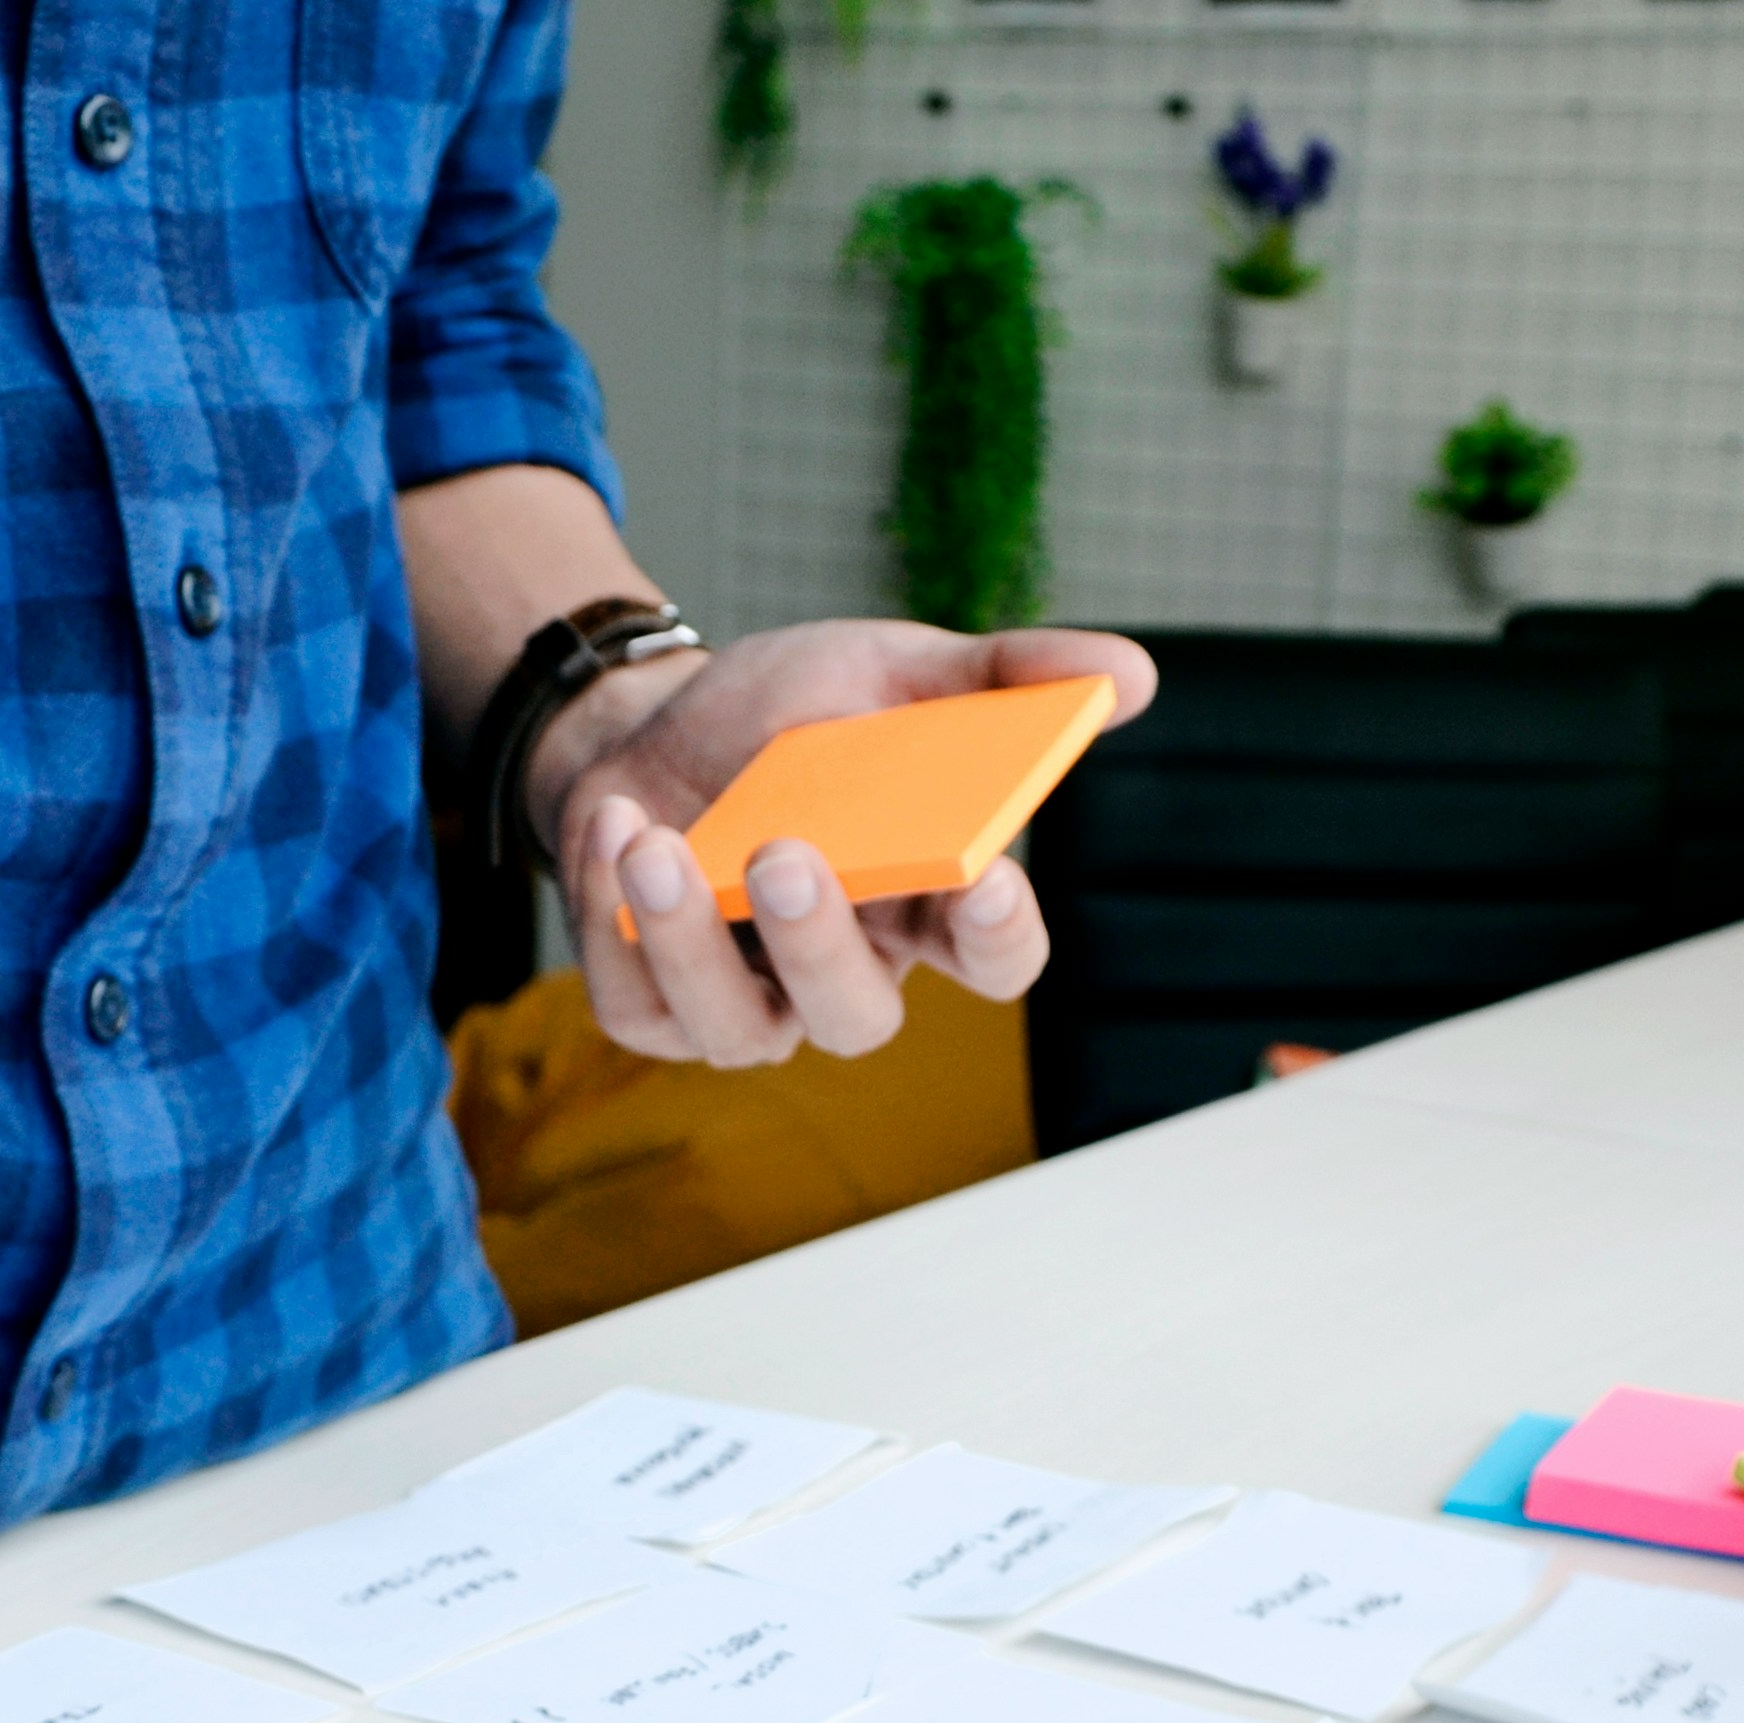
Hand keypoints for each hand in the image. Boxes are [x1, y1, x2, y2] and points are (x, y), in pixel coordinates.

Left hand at [536, 620, 1156, 1069]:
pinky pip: (637, 1005)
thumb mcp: (895, 669)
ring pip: (739, 1033)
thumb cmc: (787, 718)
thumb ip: (1003, 675)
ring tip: (657, 845)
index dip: (999, 940)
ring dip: (693, 943)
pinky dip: (614, 918)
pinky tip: (614, 823)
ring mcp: (748, 1001)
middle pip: (859, 1019)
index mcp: (924, 904)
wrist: (651, 729)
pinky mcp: (655, 1008)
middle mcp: (842, 971)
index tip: (987, 883)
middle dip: (820, 949)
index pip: (992, 958)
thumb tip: (1129, 675)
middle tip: (789, 855)